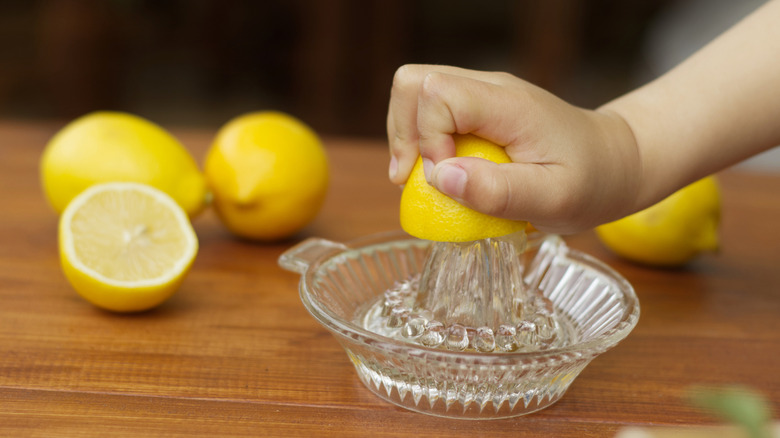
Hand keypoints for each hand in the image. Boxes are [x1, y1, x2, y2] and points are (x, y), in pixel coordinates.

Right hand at [387, 64, 639, 232]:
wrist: (615, 162)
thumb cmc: (592, 182)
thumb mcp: (555, 200)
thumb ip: (500, 191)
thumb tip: (441, 177)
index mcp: (508, 104)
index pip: (437, 92)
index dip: (426, 137)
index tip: (445, 180)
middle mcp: (490, 88)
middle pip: (414, 82)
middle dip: (403, 132)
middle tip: (414, 179)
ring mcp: (482, 95)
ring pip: (415, 92)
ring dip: (407, 138)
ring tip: (422, 179)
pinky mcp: (478, 109)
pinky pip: (430, 111)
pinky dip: (422, 142)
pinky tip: (438, 174)